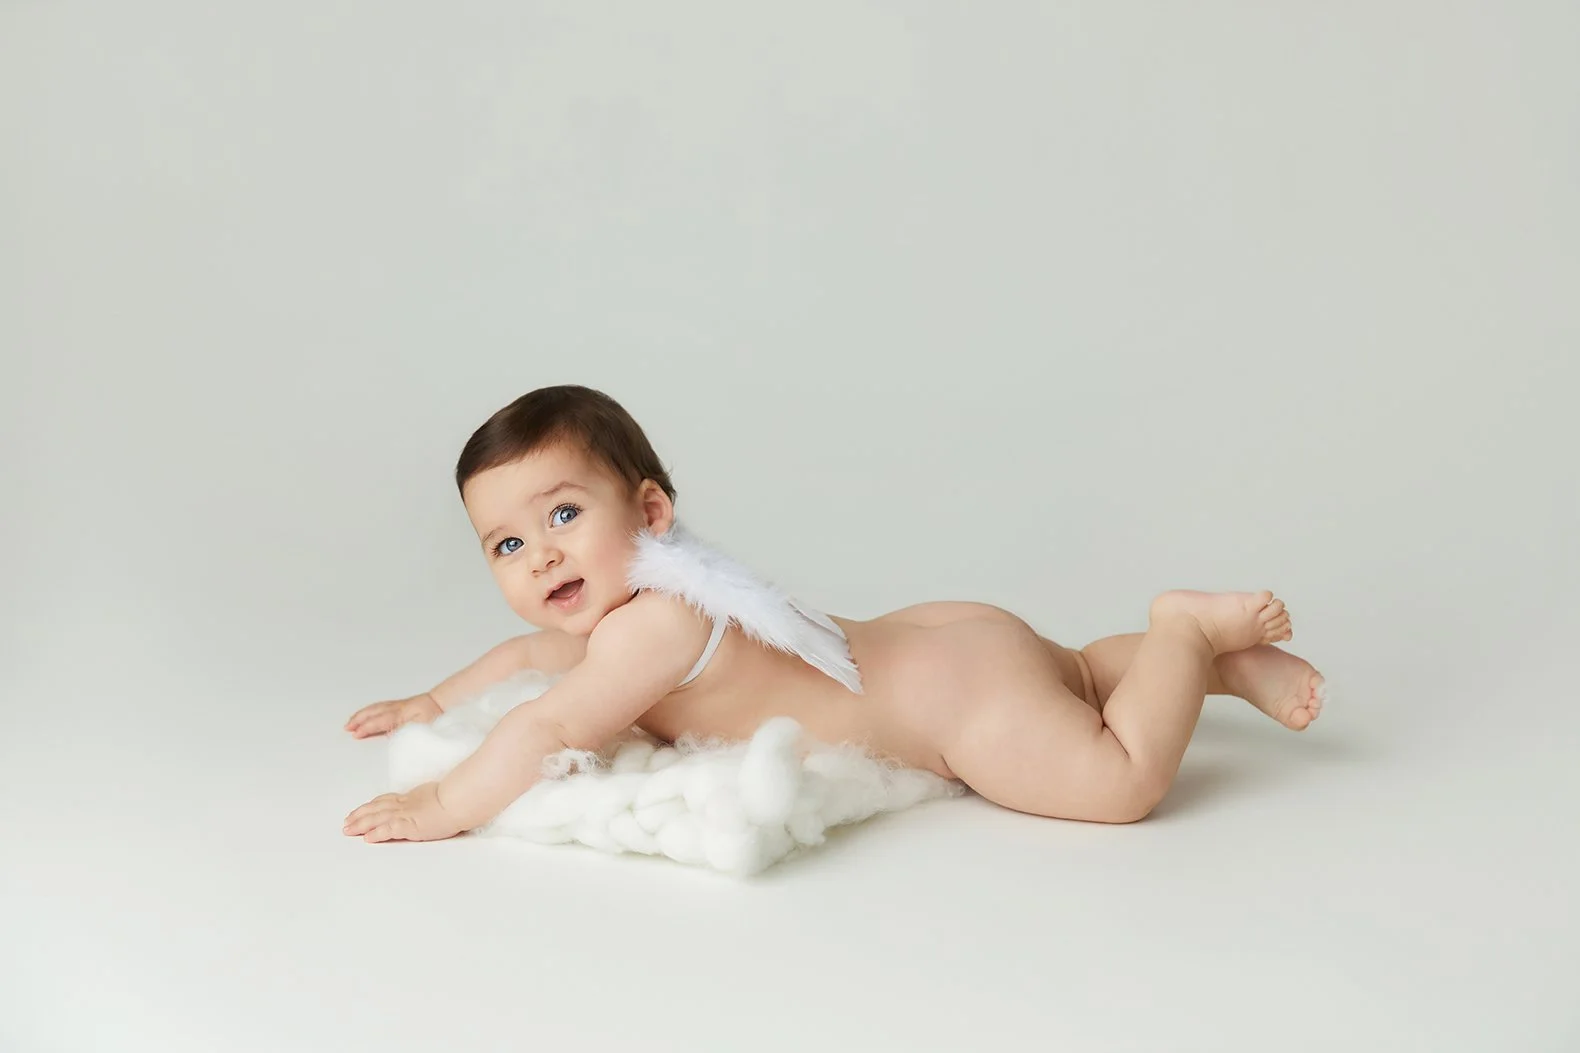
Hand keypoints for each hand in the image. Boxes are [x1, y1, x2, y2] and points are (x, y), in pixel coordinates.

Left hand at [342, 782, 464, 842]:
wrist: (459, 801)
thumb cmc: (455, 799)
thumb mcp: (437, 796)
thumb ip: (427, 801)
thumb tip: (429, 804)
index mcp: (411, 798)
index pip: (385, 800)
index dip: (371, 806)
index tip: (361, 810)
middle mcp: (404, 805)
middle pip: (375, 808)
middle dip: (359, 815)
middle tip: (346, 822)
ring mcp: (405, 815)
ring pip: (376, 818)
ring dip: (360, 824)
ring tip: (348, 830)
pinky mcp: (408, 826)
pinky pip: (387, 830)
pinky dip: (375, 834)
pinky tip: (366, 838)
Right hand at [344, 692, 441, 738]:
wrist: (443, 701)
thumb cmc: (435, 715)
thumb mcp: (423, 727)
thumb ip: (406, 733)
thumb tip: (392, 738)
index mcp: (400, 714)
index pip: (377, 721)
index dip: (365, 728)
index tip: (355, 734)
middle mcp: (395, 708)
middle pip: (372, 713)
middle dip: (358, 720)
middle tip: (347, 728)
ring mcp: (396, 705)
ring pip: (374, 708)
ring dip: (361, 715)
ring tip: (351, 722)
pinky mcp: (399, 705)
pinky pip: (379, 706)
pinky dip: (369, 710)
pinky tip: (367, 714)